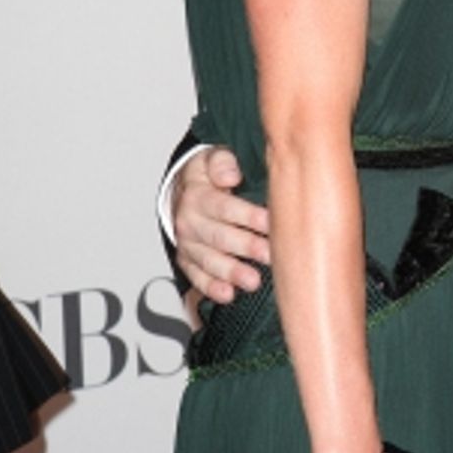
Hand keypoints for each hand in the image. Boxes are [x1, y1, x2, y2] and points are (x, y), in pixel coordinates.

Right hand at [174, 146, 270, 302]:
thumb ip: (222, 162)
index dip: (247, 216)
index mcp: (198, 195)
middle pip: (219, 237)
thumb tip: (230, 173)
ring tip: (252, 281)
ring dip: (231, 272)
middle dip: (245, 247)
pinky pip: (197, 276)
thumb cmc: (207, 177)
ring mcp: (188, 244)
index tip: (269, 222)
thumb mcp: (212, 158)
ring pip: (209, 260)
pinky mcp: (188, 261)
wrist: (183, 193)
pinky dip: (211, 287)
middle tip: (269, 254)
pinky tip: (228, 294)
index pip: (224, 207)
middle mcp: (190, 221)